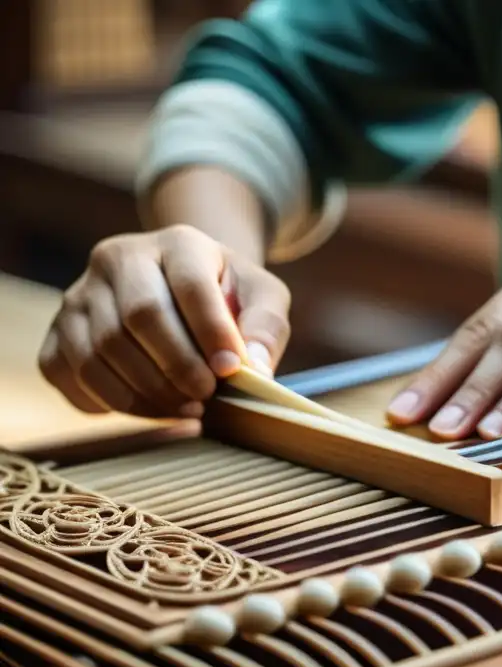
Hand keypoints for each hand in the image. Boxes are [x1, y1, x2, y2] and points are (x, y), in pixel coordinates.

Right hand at [38, 225, 290, 418]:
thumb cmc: (228, 295)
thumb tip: (255, 370)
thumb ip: (266, 327)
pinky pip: (71, 374)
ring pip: (100, 350)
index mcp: (176, 243)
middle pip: (139, 316)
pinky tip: (150, 410)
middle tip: (207, 397)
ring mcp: (79, 295)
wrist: (182, 288)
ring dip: (147, 392)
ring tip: (186, 410)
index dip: (211, 332)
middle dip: (178, 366)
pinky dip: (110, 402)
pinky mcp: (57, 332)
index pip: (189, 284)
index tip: (231, 370)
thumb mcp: (262, 297)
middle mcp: (117, 258)